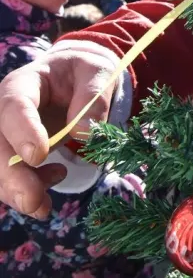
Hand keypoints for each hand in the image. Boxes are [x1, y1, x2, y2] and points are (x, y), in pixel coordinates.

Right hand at [0, 43, 120, 218]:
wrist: (74, 80)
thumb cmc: (82, 74)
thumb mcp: (97, 72)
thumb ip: (94, 96)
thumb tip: (84, 132)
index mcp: (24, 83)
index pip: (13, 106)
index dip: (22, 132)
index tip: (38, 156)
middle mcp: (4, 110)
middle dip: (11, 175)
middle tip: (33, 201)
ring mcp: (5, 134)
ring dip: (16, 192)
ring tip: (44, 205)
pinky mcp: (12, 154)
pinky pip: (10, 178)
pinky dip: (28, 190)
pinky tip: (56, 177)